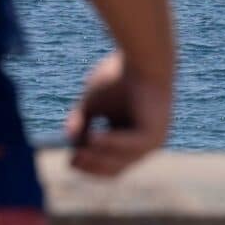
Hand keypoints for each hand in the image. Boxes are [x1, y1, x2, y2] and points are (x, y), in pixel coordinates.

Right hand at [64, 50, 171, 177]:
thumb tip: (69, 140)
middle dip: (90, 166)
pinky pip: (130, 146)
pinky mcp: (155, 134)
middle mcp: (143, 143)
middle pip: (113, 169)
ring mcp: (152, 141)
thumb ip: (81, 122)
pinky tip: (94, 137)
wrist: (144, 56)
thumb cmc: (119, 74)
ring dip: (97, 158)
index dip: (88, 166)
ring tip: (79, 150)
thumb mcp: (93, 102)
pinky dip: (111, 143)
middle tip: (71, 159)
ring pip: (119, 162)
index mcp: (130, 136)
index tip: (69, 161)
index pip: (108, 164)